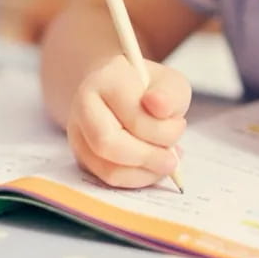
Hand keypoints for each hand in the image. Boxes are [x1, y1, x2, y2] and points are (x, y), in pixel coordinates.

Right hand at [66, 56, 189, 187]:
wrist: (127, 92)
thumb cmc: (152, 89)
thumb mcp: (171, 83)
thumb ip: (170, 95)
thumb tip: (158, 106)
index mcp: (106, 79)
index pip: (131, 115)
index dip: (161, 130)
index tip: (180, 125)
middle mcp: (84, 105)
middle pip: (107, 143)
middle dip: (147, 157)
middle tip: (172, 160)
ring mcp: (78, 133)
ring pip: (106, 167)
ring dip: (143, 172)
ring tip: (165, 162)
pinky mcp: (83, 156)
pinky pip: (107, 178)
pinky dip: (136, 178)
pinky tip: (152, 167)